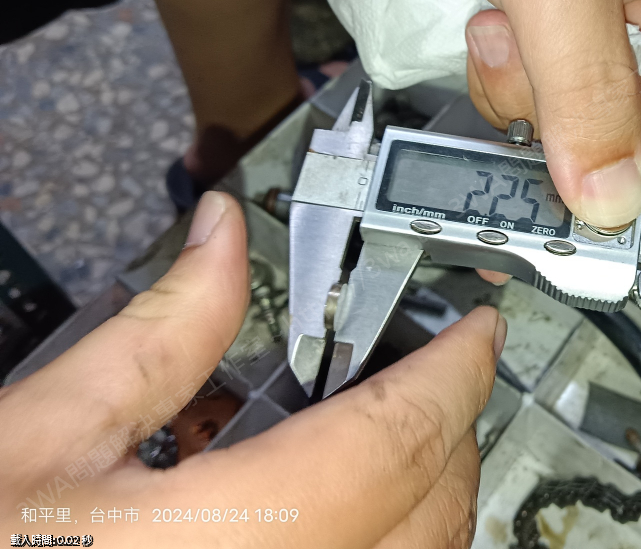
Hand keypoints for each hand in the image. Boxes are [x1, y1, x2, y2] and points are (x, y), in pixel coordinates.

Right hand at [0, 193, 505, 547]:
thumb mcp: (46, 433)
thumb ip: (163, 331)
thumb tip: (222, 239)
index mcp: (231, 545)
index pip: (396, 441)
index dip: (455, 371)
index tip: (478, 331)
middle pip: (433, 512)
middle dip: (449, 426)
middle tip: (432, 366)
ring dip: (424, 488)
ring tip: (383, 426)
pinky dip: (385, 538)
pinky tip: (326, 504)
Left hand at [333, 0, 640, 228]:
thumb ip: (586, 88)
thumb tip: (612, 199)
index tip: (596, 230)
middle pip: (626, 126)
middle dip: (566, 123)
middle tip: (527, 89)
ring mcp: (587, 13)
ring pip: (565, 116)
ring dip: (521, 93)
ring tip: (499, 21)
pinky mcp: (532, 17)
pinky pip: (523, 89)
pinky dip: (496, 76)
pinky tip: (482, 19)